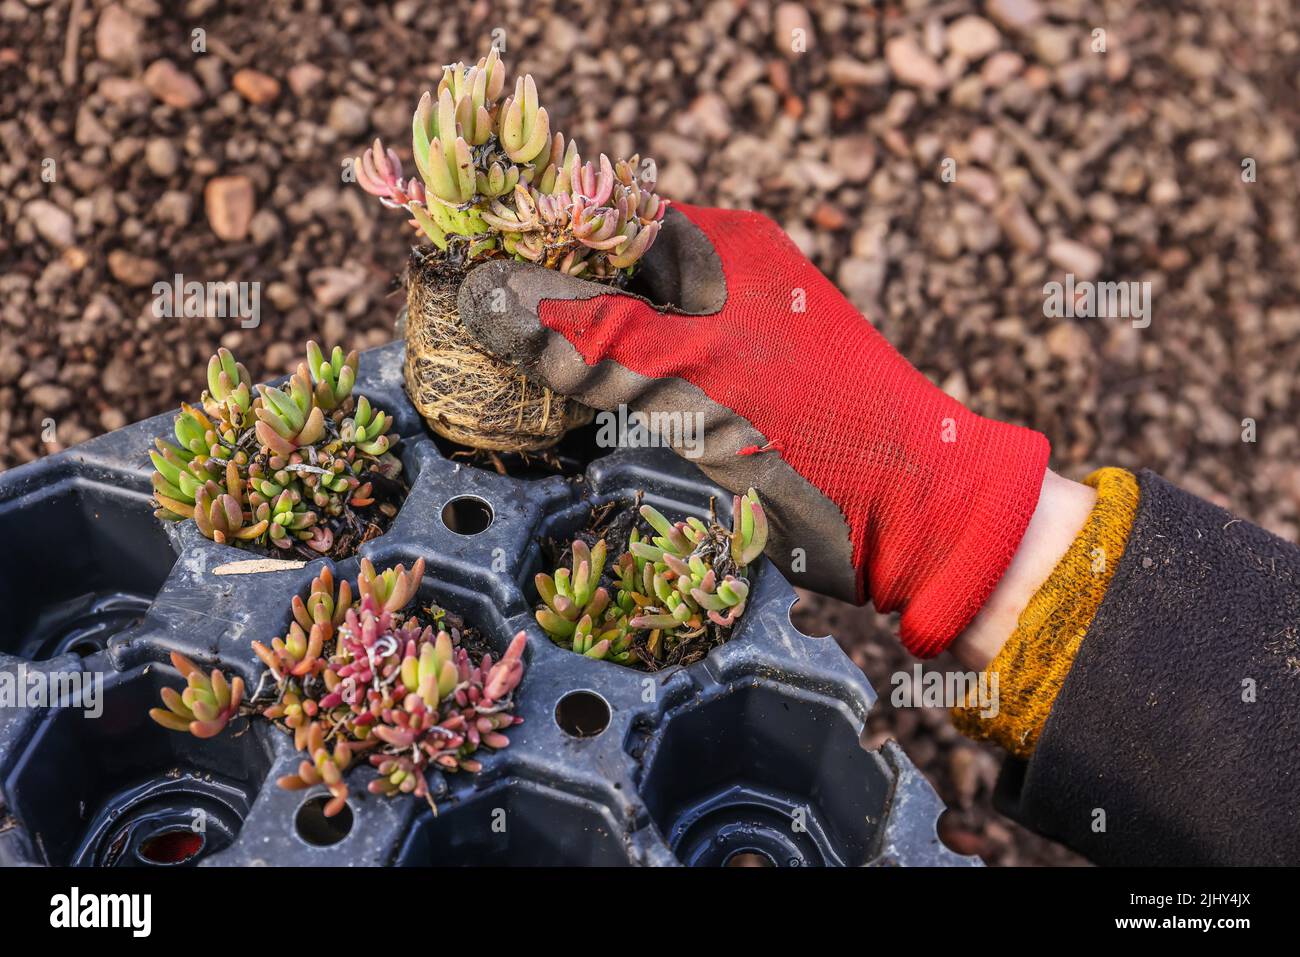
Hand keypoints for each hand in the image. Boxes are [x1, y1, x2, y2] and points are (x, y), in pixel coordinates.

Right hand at [456, 203, 1050, 656]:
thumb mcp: (690, 375)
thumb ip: (588, 332)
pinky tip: (555, 414)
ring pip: (621, 335)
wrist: (914, 520)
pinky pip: (645, 384)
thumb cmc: (814, 431)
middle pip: (605, 279)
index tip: (459, 269)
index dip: (530, 241)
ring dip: (566, 355)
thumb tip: (483, 291)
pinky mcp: (728, 403)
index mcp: (721, 248)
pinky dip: (600, 396)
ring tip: (488, 371)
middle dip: (539, 304)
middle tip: (461, 331)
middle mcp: (723, 285)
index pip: (600, 219)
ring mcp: (726, 346)